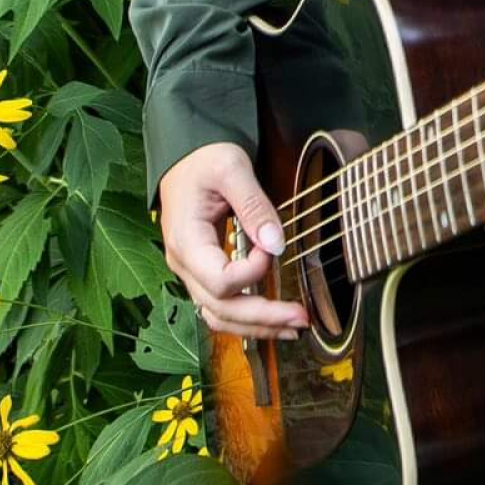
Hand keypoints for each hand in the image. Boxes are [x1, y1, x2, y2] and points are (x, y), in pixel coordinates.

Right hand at [159, 141, 308, 340]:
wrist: (186, 156)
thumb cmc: (204, 159)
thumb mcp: (231, 168)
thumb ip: (254, 205)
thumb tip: (276, 244)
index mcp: (186, 241)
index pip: (220, 280)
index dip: (253, 271)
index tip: (272, 246)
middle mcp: (183, 264)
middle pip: (221, 308)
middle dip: (263, 318)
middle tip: (301, 319)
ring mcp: (190, 271)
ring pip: (218, 315)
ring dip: (256, 327)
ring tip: (292, 327)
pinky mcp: (202, 271)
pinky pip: (220, 305)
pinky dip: (246, 317)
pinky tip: (272, 319)